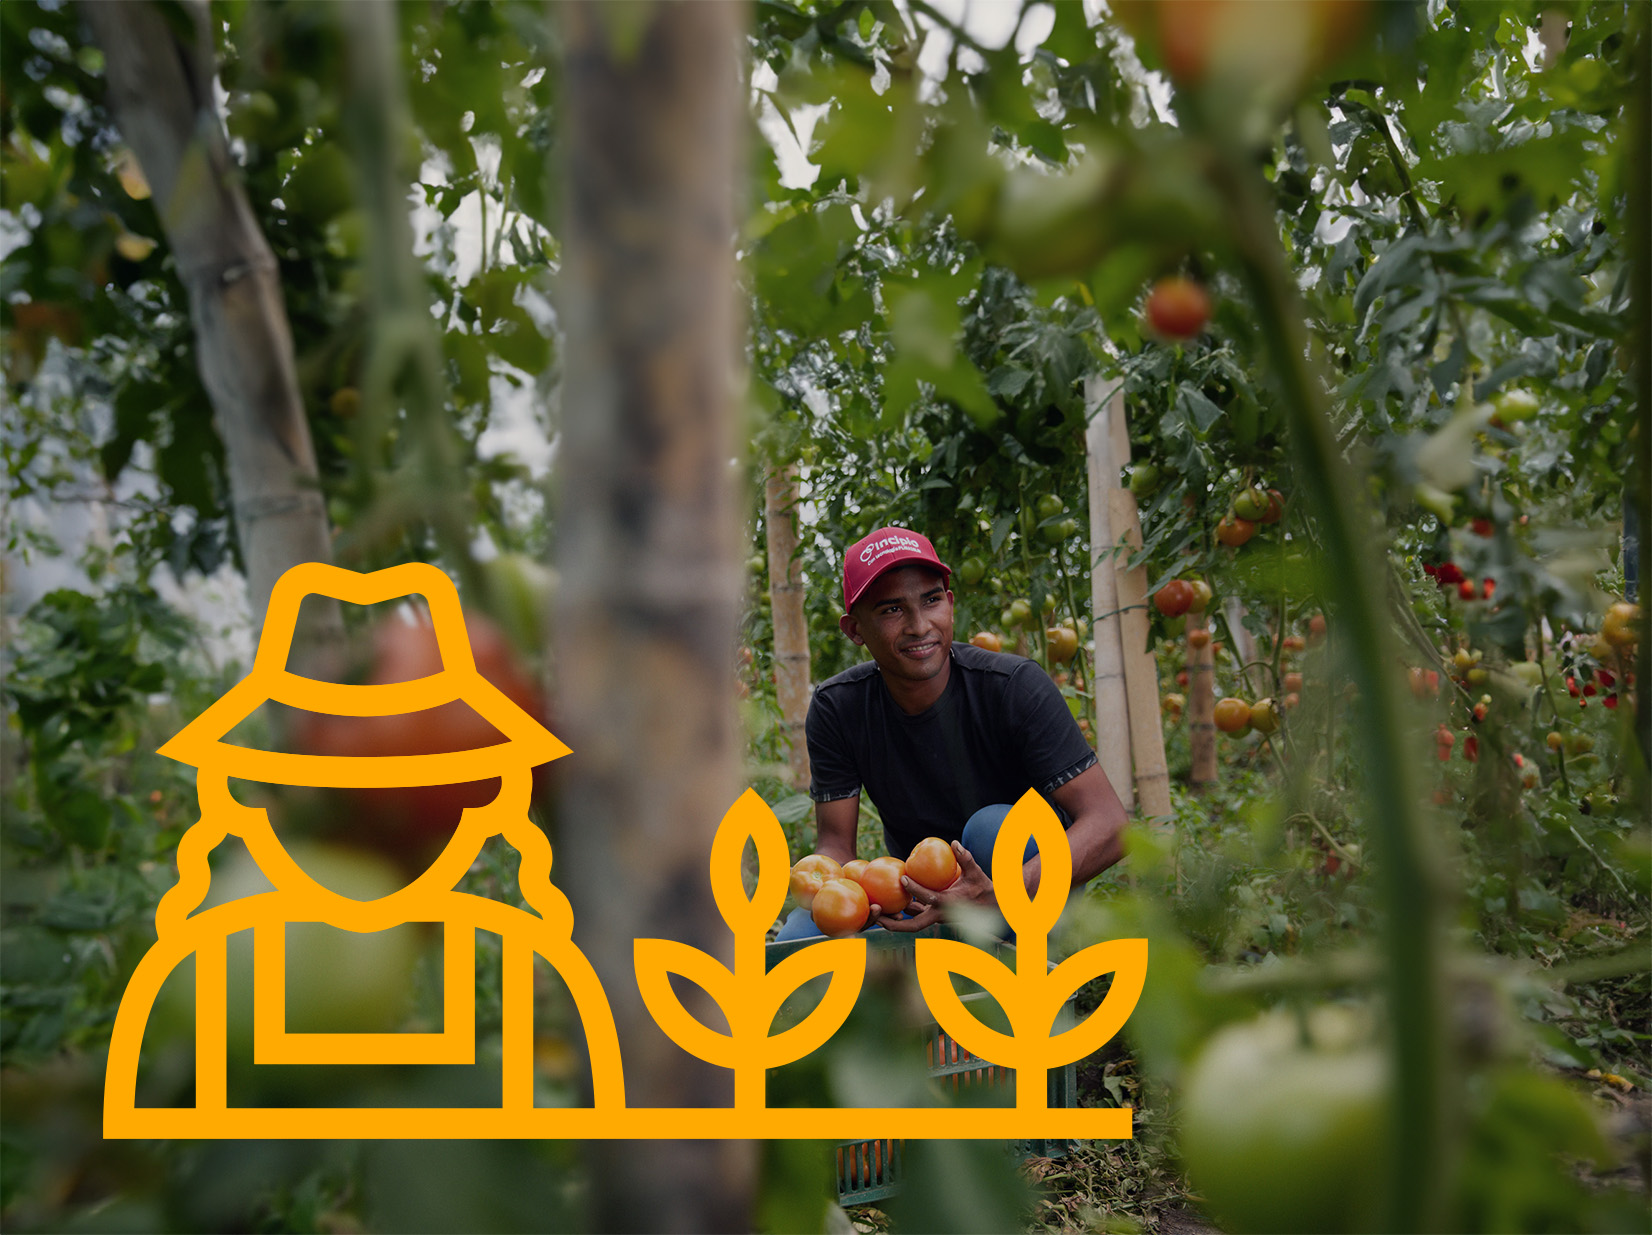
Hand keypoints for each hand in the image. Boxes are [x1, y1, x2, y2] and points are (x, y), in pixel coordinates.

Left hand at [872, 841, 994, 932]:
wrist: (991, 908)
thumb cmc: (983, 888)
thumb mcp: (976, 872)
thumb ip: (966, 858)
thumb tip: (954, 842)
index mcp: (949, 904)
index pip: (929, 898)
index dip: (915, 889)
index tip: (903, 878)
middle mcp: (939, 915)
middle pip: (913, 925)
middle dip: (894, 924)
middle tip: (878, 915)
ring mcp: (935, 917)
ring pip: (912, 922)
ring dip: (895, 919)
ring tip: (876, 910)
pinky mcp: (933, 915)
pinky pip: (915, 914)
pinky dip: (904, 909)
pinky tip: (890, 899)